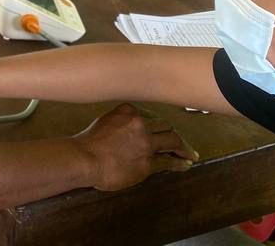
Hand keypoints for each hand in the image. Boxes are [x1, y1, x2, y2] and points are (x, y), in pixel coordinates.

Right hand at [76, 104, 196, 190]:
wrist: (85, 158)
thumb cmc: (89, 142)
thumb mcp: (106, 121)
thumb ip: (123, 122)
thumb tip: (132, 132)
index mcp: (130, 111)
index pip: (152, 116)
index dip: (160, 126)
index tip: (165, 130)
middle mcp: (141, 123)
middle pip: (166, 127)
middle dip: (176, 135)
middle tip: (182, 144)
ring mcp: (146, 143)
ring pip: (173, 140)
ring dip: (183, 148)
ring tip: (190, 154)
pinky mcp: (148, 162)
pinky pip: (169, 161)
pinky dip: (180, 162)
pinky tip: (185, 164)